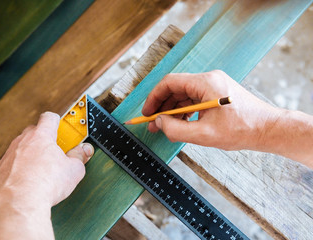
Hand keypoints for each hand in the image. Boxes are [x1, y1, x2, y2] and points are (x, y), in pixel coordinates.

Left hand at [0, 112, 93, 239]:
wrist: (19, 203)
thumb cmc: (45, 184)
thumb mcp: (74, 170)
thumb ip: (79, 157)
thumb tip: (83, 152)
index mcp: (41, 136)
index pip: (49, 118)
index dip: (57, 121)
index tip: (61, 126)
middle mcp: (23, 141)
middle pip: (34, 131)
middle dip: (44, 139)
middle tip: (55, 151)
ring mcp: (10, 154)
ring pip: (21, 147)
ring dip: (31, 153)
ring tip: (42, 169)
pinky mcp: (0, 170)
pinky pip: (12, 163)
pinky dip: (19, 168)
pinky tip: (28, 180)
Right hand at [142, 70, 279, 150]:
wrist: (268, 129)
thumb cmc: (242, 130)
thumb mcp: (204, 135)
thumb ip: (176, 129)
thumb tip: (158, 123)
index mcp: (206, 83)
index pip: (170, 83)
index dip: (154, 98)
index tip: (147, 113)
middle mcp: (209, 79)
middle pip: (176, 88)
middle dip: (162, 106)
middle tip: (153, 123)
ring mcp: (214, 85)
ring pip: (184, 95)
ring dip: (172, 110)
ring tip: (163, 126)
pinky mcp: (217, 94)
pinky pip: (194, 99)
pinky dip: (184, 111)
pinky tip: (180, 124)